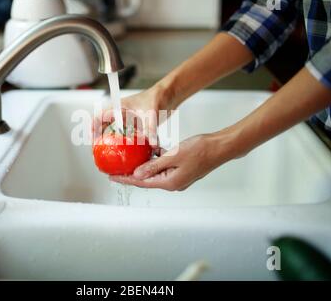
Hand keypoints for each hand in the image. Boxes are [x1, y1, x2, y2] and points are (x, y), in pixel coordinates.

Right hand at [92, 83, 175, 146]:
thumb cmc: (157, 97)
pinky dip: (126, 144)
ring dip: (111, 142)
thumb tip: (151, 144)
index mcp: (119, 107)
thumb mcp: (152, 114)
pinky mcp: (136, 126)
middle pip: (105, 127)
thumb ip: (150, 129)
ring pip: (115, 133)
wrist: (168, 95)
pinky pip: (128, 137)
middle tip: (98, 151)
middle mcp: (122, 114)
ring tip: (109, 154)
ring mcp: (128, 120)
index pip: (100, 116)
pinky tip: (128, 153)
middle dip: (100, 138)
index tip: (92, 139)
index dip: (93, 127)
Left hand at [110, 133, 233, 190]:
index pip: (141, 182)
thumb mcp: (173, 156)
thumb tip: (137, 174)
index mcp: (169, 182)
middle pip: (146, 178)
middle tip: (116, 167)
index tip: (112, 176)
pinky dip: (157, 159)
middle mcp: (172, 183)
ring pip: (155, 171)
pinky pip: (164, 166)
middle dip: (132, 172)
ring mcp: (177, 177)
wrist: (219, 148)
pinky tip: (150, 150)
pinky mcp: (181, 170)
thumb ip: (153, 166)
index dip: (125, 178)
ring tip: (130, 157)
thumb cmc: (200, 150)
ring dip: (144, 164)